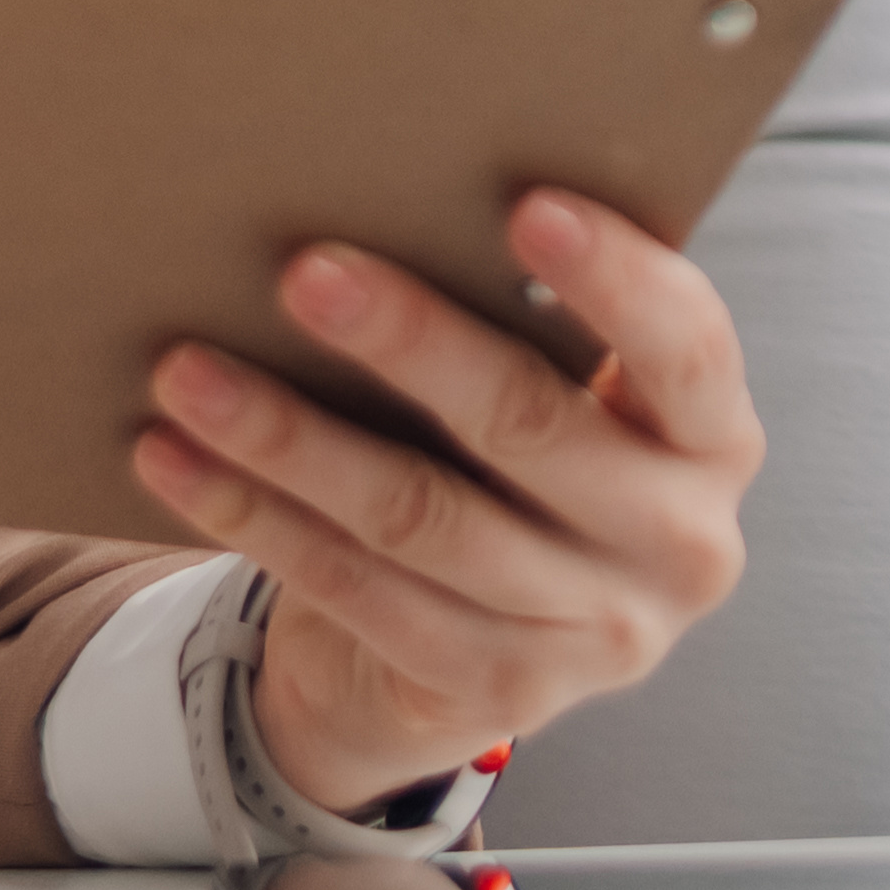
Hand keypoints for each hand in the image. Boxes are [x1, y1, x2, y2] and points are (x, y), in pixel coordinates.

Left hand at [139, 189, 762, 813]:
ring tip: (188, 370)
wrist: (484, 654)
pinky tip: (175, 459)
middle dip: (409, 341)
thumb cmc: (519, 467)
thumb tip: (395, 196)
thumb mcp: (570, 401)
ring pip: (419, 518)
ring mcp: (593, 635)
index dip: (613, 277)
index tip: (526, 204)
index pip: (685, 345)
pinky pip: (355, 590)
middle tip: (302, 273)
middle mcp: (679, 543)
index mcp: (714, 439)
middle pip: (529, 426)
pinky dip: (254, 518)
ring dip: (290, 438)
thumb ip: (536, 328)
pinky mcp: (495, 693)